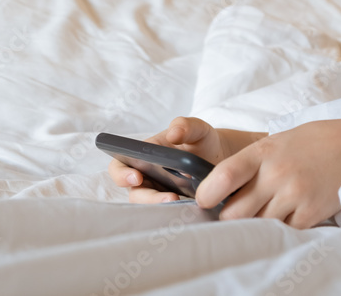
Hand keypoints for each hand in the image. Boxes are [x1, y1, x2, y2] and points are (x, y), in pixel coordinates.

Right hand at [107, 117, 264, 203]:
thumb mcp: (197, 129)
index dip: (121, 175)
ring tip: (181, 203)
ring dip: (162, 208)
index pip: (120, 167)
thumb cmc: (201, 140)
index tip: (137, 177)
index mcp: (143, 156)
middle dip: (148, 199)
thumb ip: (185, 126)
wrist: (220, 157)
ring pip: (150, 207)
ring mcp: (159, 193)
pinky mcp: (173, 206)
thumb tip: (173, 134)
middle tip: (170, 198)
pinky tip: (189, 211)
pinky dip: (174, 215)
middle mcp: (146, 177)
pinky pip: (167, 214)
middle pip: (135, 193)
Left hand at [194, 117, 340, 228]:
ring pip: (257, 227)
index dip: (206, 194)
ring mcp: (295, 196)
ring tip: (261, 214)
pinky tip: (286, 216)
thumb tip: (224, 189)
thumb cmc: (319, 140)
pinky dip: (280, 230)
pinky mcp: (311, 214)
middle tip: (231, 213)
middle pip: (234, 213)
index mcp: (265, 151)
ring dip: (254, 226)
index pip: (224, 176)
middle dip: (228, 218)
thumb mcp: (282, 140)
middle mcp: (277, 174)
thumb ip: (254, 162)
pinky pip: (283, 232)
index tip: (203, 200)